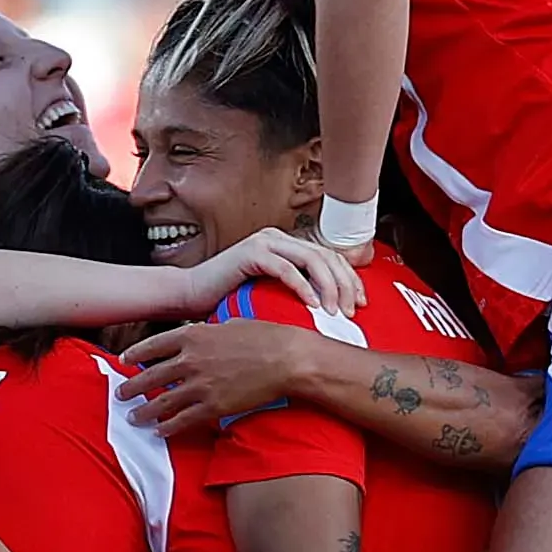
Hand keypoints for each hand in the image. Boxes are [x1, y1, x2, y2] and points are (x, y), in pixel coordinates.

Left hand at [117, 318, 319, 436]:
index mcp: (193, 335)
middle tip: (120, 394)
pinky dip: (167, 427)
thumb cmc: (265, 337)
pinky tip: (159, 431)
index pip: (153, 346)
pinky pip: (183, 420)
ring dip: (143, 411)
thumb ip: (209, 331)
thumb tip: (204, 334)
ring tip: (133, 417)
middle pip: (150, 377)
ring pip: (161, 402)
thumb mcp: (231, 324)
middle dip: (131, 387)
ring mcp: (199, 385)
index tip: (124, 360)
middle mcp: (190, 360)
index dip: (135, 354)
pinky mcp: (213, 407)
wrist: (286, 358)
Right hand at [188, 225, 360, 318]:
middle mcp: (278, 238)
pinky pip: (286, 269)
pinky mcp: (252, 253)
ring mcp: (265, 242)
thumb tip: (329, 312)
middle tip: (353, 310)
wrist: (190, 295)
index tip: (361, 303)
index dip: (350, 278)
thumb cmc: (227, 300)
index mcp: (285, 245)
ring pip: (312, 259)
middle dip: (346, 284)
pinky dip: (302, 287)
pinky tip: (312, 305)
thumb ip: (295, 293)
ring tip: (335, 311)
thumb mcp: (270, 295)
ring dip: (329, 286)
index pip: (329, 256)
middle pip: (326, 256)